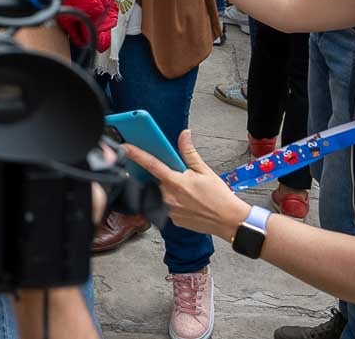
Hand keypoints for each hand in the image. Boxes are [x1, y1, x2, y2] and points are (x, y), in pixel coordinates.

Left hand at [123, 130, 250, 238]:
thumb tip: (184, 135)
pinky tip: (185, 202)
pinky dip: (170, 202)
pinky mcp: (172, 220)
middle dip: (159, 176)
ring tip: (185, 192)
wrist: (229, 220)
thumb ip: (189, 152)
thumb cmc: (219, 196)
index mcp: (175, 182)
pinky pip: (164, 207)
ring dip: (165, 190)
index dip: (136, 154)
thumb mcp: (204, 170)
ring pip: (158, 195)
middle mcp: (168, 196)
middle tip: (175, 177)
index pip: (150, 164)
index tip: (125, 147)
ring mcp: (169, 210)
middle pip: (153, 181)